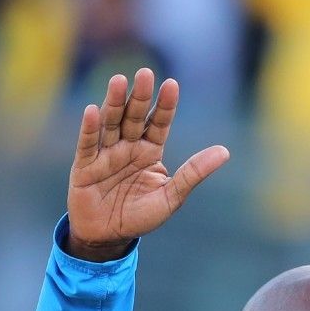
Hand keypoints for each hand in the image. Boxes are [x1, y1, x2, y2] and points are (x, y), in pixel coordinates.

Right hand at [66, 68, 229, 260]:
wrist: (109, 237)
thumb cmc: (141, 216)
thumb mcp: (171, 196)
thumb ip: (193, 173)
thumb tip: (225, 152)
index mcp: (150, 152)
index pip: (159, 123)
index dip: (165, 105)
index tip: (172, 84)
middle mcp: (127, 147)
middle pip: (134, 117)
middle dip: (140, 96)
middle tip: (145, 73)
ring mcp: (105, 154)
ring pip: (110, 124)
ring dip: (114, 103)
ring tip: (119, 81)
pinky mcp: (84, 166)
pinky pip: (87, 144)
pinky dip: (90, 129)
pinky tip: (93, 111)